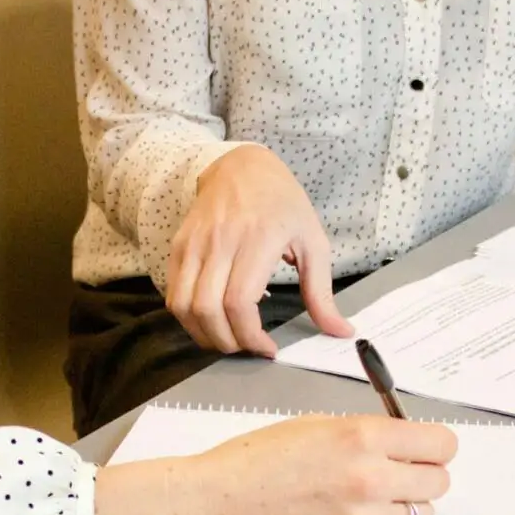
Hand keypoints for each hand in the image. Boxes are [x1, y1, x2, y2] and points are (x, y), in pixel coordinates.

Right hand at [94, 416, 456, 514]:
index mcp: (363, 437)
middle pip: (439, 482)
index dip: (435, 447)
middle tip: (397, 476)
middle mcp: (371, 479)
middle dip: (422, 476)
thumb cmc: (257, 460)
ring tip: (369, 502)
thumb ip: (366, 434)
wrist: (217, 507)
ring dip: (403, 508)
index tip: (425, 450)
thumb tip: (404, 443)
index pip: (441, 445)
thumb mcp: (316, 425)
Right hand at [166, 145, 354, 356]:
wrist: (242, 166)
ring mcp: (194, 243)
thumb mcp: (313, 242)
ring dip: (203, 334)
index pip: (239, 302)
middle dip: (228, 342)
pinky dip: (188, 318)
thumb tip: (340, 331)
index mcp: (258, 239)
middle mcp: (220, 241)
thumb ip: (322, 292)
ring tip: (228, 339)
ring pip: (184, 306)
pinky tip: (211, 321)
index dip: (250, 336)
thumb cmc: (282, 204)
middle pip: (208, 310)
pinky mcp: (179, 246)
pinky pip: (173, 294)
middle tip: (248, 348)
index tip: (267, 348)